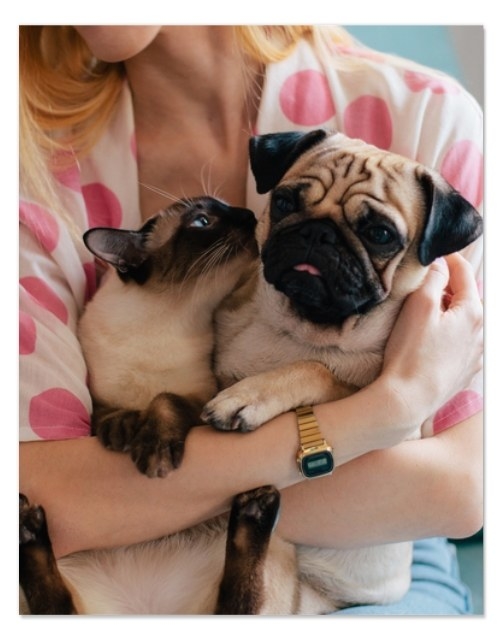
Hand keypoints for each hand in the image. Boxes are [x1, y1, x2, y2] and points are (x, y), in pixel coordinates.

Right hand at [381, 253, 482, 426]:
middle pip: (468, 297)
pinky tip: (432, 338)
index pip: (465, 274)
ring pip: (466, 321)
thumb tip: (440, 263)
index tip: (434, 253)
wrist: (408, 400)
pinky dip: (450, 333)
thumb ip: (433, 279)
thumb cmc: (411, 353)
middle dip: (449, 287)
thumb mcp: (419, 306)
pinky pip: (462, 342)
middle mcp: (482, 333)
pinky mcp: (465, 371)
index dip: (449, 259)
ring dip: (450, 311)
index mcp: (474, 313)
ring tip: (426, 312)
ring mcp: (475, 354)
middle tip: (425, 283)